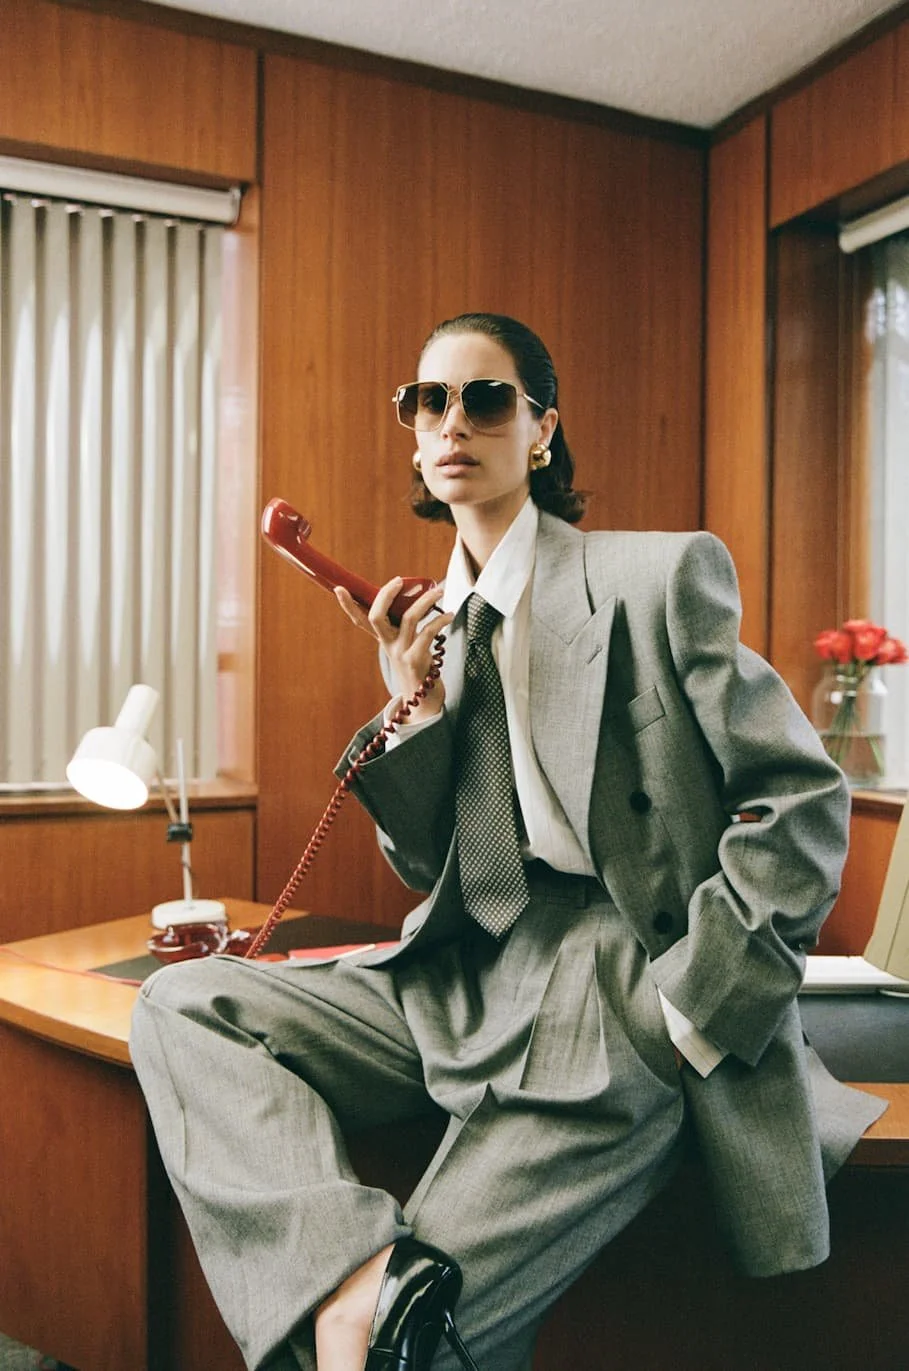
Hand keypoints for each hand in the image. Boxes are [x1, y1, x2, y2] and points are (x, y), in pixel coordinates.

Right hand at [335, 578, 452, 722]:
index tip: (339, 588)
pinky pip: (428, 633)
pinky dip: (441, 621)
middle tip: (399, 581)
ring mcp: (401, 653)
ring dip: (425, 601)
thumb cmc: (417, 664)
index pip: (360, 620)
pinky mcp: (416, 660)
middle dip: (385, 595)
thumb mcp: (404, 645)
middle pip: (377, 616)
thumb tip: (415, 596)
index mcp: (383, 639)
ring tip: (439, 591)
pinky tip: (449, 615)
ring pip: (409, 619)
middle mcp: (388, 645)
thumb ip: (403, 625)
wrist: (423, 698)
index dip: (348, 605)